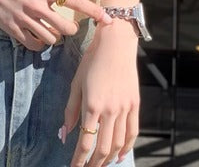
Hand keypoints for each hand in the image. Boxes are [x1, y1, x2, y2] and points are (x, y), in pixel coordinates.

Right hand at [0, 0, 111, 50]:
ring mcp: (23, 18)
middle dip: (71, 29)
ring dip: (54, 37)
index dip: (93, 11)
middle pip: (65, 27)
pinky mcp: (12, 28)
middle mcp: (36, 4)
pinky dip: (39, 44)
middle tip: (68, 26)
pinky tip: (38, 38)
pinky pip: (33, 44)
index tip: (107, 18)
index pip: (74, 0)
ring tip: (50, 30)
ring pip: (51, 38)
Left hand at [63, 20, 139, 165]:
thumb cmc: (91, 61)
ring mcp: (124, 108)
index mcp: (92, 105)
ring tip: (99, 165)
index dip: (79, 160)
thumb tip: (63, 134)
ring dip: (108, 159)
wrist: (115, 45)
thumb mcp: (76, 83)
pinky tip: (119, 155)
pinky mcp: (135, 105)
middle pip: (103, 148)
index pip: (85, 142)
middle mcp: (110, 110)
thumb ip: (70, 110)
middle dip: (93, 164)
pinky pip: (132, 133)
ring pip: (118, 144)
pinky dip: (126, 147)